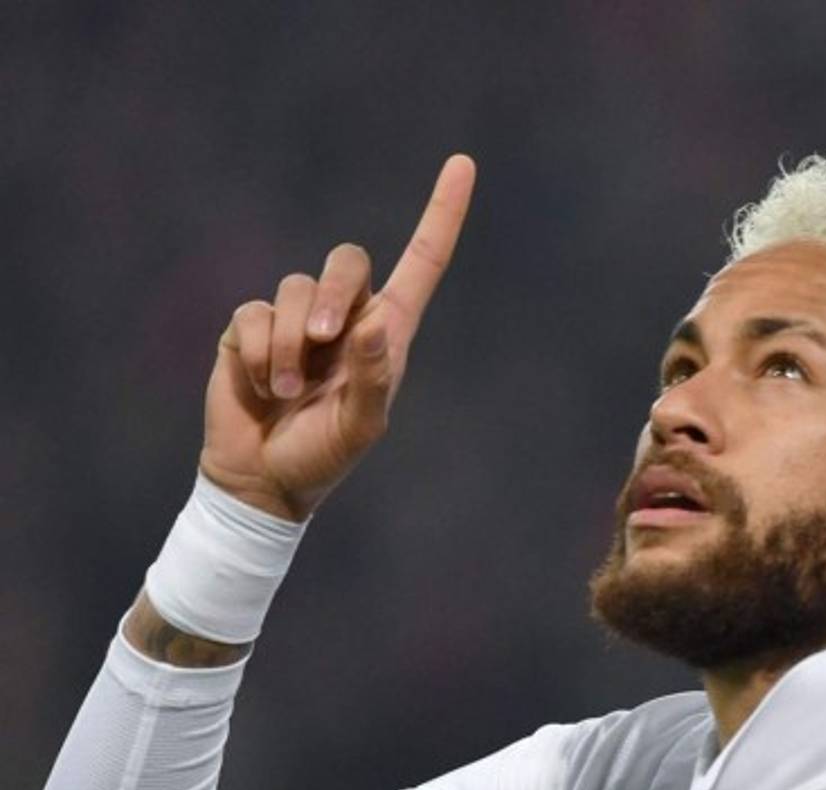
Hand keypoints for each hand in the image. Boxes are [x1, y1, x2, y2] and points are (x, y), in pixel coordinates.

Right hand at [198, 155, 476, 519]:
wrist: (264, 478)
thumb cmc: (325, 454)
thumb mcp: (361, 426)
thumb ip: (373, 378)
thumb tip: (372, 325)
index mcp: (387, 332)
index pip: (422, 263)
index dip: (442, 215)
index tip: (463, 163)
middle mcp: (346, 316)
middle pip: (348, 260)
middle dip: (333, 295)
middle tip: (323, 341)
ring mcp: (296, 319)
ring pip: (296, 289)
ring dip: (289, 346)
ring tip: (286, 392)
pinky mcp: (249, 328)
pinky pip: (253, 313)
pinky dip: (257, 353)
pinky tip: (260, 387)